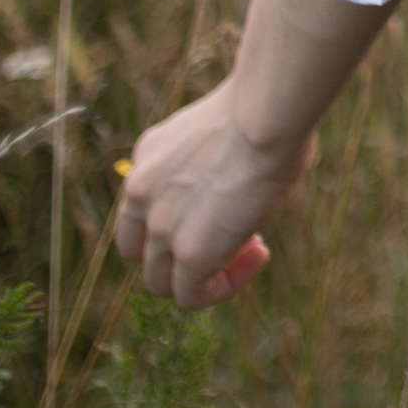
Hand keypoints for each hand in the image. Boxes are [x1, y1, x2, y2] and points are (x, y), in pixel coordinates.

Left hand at [114, 81, 312, 311]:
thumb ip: (209, 163)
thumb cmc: (266, 110)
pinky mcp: (189, 254)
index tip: (226, 204)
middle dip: (186, 253)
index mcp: (147, 157)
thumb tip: (237, 175)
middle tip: (237, 231)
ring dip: (208, 272)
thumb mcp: (219, 132)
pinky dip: (223, 287)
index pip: (142, 211)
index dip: (181, 220)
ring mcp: (160, 227)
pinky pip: (192, 296)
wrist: (268, 114)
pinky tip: (259, 255)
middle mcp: (139, 193)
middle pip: (143, 252)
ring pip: (163, 282)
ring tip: (254, 246)